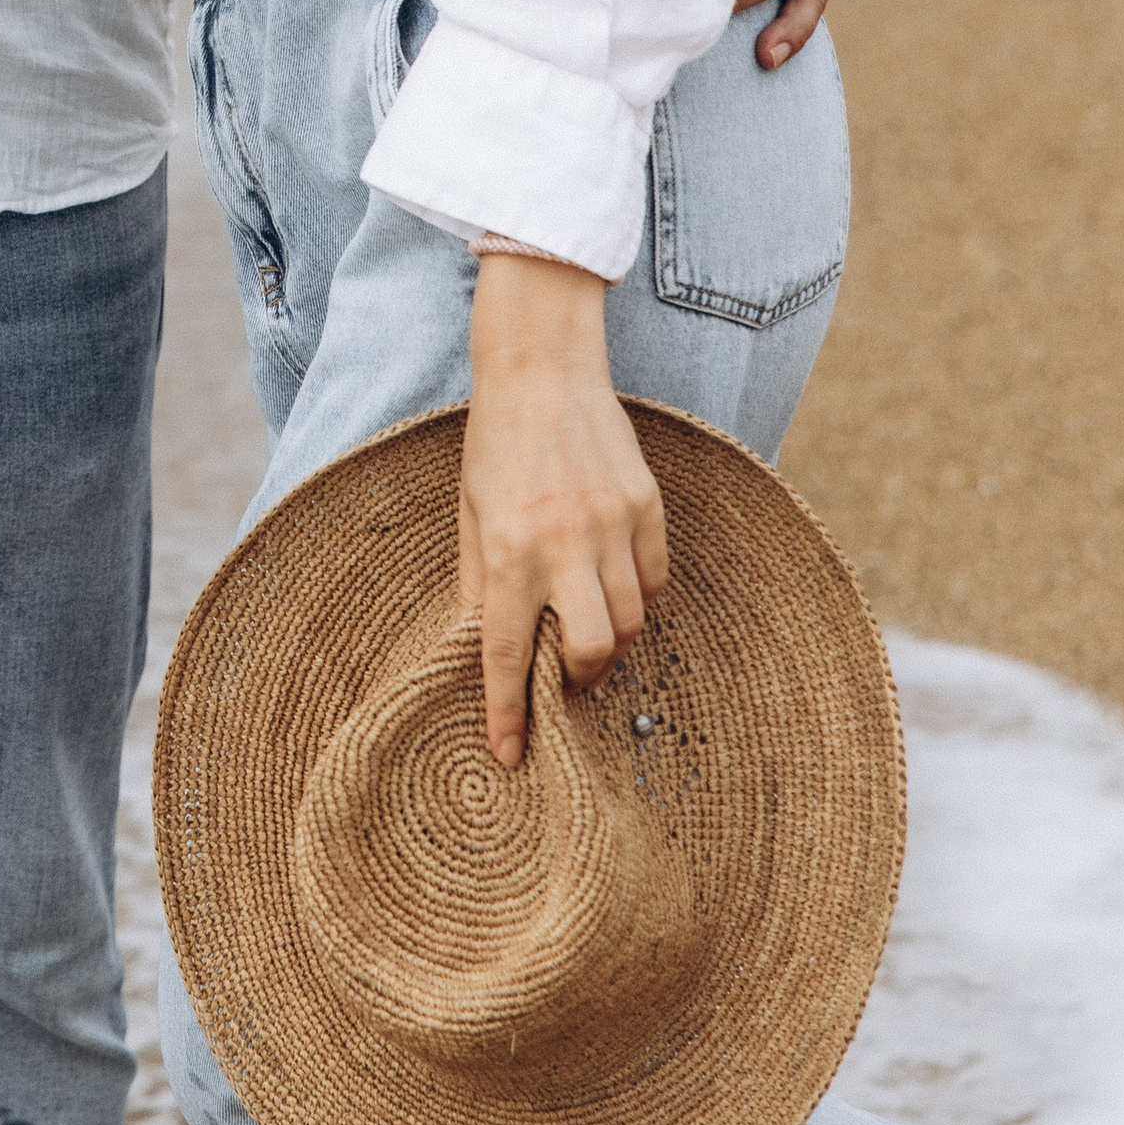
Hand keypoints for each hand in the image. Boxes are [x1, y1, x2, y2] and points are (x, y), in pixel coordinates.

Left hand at [458, 255, 667, 766]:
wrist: (541, 369)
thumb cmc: (494, 446)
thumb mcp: (468, 516)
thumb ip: (479, 586)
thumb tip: (483, 651)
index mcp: (508, 550)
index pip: (509, 653)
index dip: (507, 713)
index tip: (508, 754)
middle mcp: (564, 542)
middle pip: (593, 651)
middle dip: (579, 679)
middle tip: (564, 679)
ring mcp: (613, 523)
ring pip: (630, 620)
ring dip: (610, 641)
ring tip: (587, 629)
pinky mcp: (647, 505)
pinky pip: (655, 579)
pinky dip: (637, 596)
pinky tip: (614, 585)